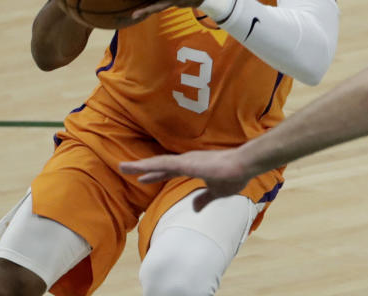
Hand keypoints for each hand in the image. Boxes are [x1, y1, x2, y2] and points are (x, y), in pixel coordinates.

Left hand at [119, 149, 250, 210]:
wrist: (244, 165)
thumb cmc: (234, 175)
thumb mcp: (216, 192)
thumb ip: (204, 198)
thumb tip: (195, 208)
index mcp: (193, 167)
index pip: (169, 170)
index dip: (155, 174)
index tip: (141, 178)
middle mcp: (187, 161)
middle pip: (160, 165)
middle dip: (143, 168)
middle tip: (124, 168)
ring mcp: (187, 161)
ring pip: (159, 163)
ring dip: (141, 165)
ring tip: (123, 167)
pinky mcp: (188, 163)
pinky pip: (165, 165)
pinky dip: (151, 166)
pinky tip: (140, 168)